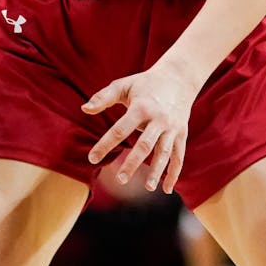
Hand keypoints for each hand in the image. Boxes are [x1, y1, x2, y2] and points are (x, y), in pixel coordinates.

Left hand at [82, 61, 198, 194]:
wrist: (179, 77)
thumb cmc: (146, 83)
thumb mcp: (124, 85)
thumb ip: (103, 97)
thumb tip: (84, 109)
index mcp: (141, 107)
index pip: (120, 129)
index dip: (105, 144)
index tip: (92, 159)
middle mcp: (158, 119)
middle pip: (144, 144)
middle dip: (133, 162)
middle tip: (120, 180)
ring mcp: (172, 127)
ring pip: (164, 152)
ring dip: (156, 171)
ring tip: (147, 187)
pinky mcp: (181, 134)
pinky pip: (179, 156)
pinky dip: (174, 173)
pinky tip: (166, 189)